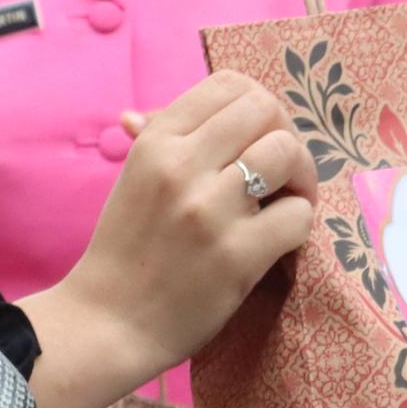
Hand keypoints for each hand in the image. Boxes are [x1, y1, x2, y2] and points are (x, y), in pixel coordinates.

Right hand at [28, 74, 319, 407]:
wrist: (106, 323)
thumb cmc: (124, 251)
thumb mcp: (132, 180)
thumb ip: (155, 140)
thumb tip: (140, 111)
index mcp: (157, 141)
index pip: (230, 84)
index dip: (258, 107)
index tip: (256, 139)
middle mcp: (182, 164)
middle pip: (266, 110)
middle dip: (285, 136)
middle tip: (281, 174)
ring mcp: (210, 208)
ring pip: (287, 153)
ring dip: (300, 178)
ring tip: (285, 204)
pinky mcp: (237, 254)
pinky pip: (300, 215)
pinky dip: (298, 226)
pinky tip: (278, 242)